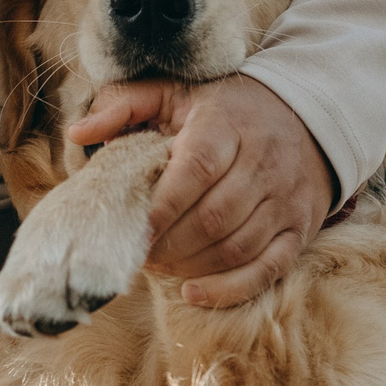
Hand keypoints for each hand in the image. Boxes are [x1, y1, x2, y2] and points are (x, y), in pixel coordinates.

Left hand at [67, 74, 336, 307]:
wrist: (308, 114)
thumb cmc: (226, 108)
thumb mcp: (176, 92)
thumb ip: (124, 105)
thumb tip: (77, 133)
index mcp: (227, 125)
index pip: (195, 170)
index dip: (162, 207)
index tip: (132, 229)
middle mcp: (262, 163)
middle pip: (214, 217)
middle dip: (169, 244)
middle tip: (137, 252)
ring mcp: (284, 200)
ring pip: (236, 247)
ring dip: (190, 265)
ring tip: (157, 264)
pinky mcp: (298, 230)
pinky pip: (267, 270)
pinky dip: (229, 289)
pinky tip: (192, 293)